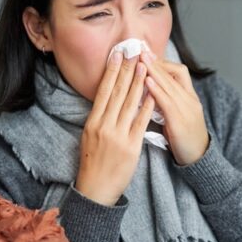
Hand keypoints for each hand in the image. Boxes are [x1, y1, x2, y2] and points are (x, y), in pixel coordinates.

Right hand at [76, 52, 155, 205]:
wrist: (96, 189)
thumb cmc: (92, 163)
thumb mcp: (89, 137)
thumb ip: (98, 118)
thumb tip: (106, 98)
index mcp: (92, 122)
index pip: (103, 91)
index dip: (111, 71)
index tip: (117, 55)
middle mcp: (104, 126)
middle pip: (117, 93)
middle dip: (126, 70)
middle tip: (133, 52)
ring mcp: (118, 136)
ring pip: (129, 104)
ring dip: (138, 82)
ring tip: (144, 66)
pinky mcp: (131, 146)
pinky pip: (141, 122)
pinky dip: (147, 106)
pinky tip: (152, 93)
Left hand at [141, 50, 209, 165]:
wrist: (199, 159)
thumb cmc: (185, 138)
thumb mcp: (178, 115)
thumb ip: (166, 102)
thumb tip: (148, 89)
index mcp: (190, 98)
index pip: (179, 72)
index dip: (163, 62)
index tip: (148, 55)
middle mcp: (190, 100)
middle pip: (173, 74)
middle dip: (155, 61)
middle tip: (141, 50)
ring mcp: (187, 110)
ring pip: (170, 85)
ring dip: (154, 71)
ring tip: (141, 61)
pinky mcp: (180, 122)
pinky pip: (167, 102)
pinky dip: (156, 90)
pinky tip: (146, 82)